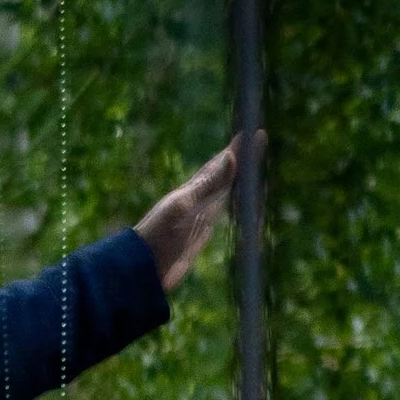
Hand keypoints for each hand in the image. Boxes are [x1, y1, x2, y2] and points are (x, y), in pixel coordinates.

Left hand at [134, 133, 257, 291]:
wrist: (141, 267)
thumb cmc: (159, 234)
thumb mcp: (183, 206)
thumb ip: (207, 183)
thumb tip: (231, 156)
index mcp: (195, 189)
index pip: (222, 164)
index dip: (239, 149)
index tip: (256, 132)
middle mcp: (199, 200)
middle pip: (227, 175)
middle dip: (244, 161)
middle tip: (259, 143)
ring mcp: (200, 217)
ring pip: (227, 193)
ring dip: (242, 183)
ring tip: (256, 172)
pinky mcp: (200, 236)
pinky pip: (223, 216)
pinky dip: (238, 210)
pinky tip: (242, 209)